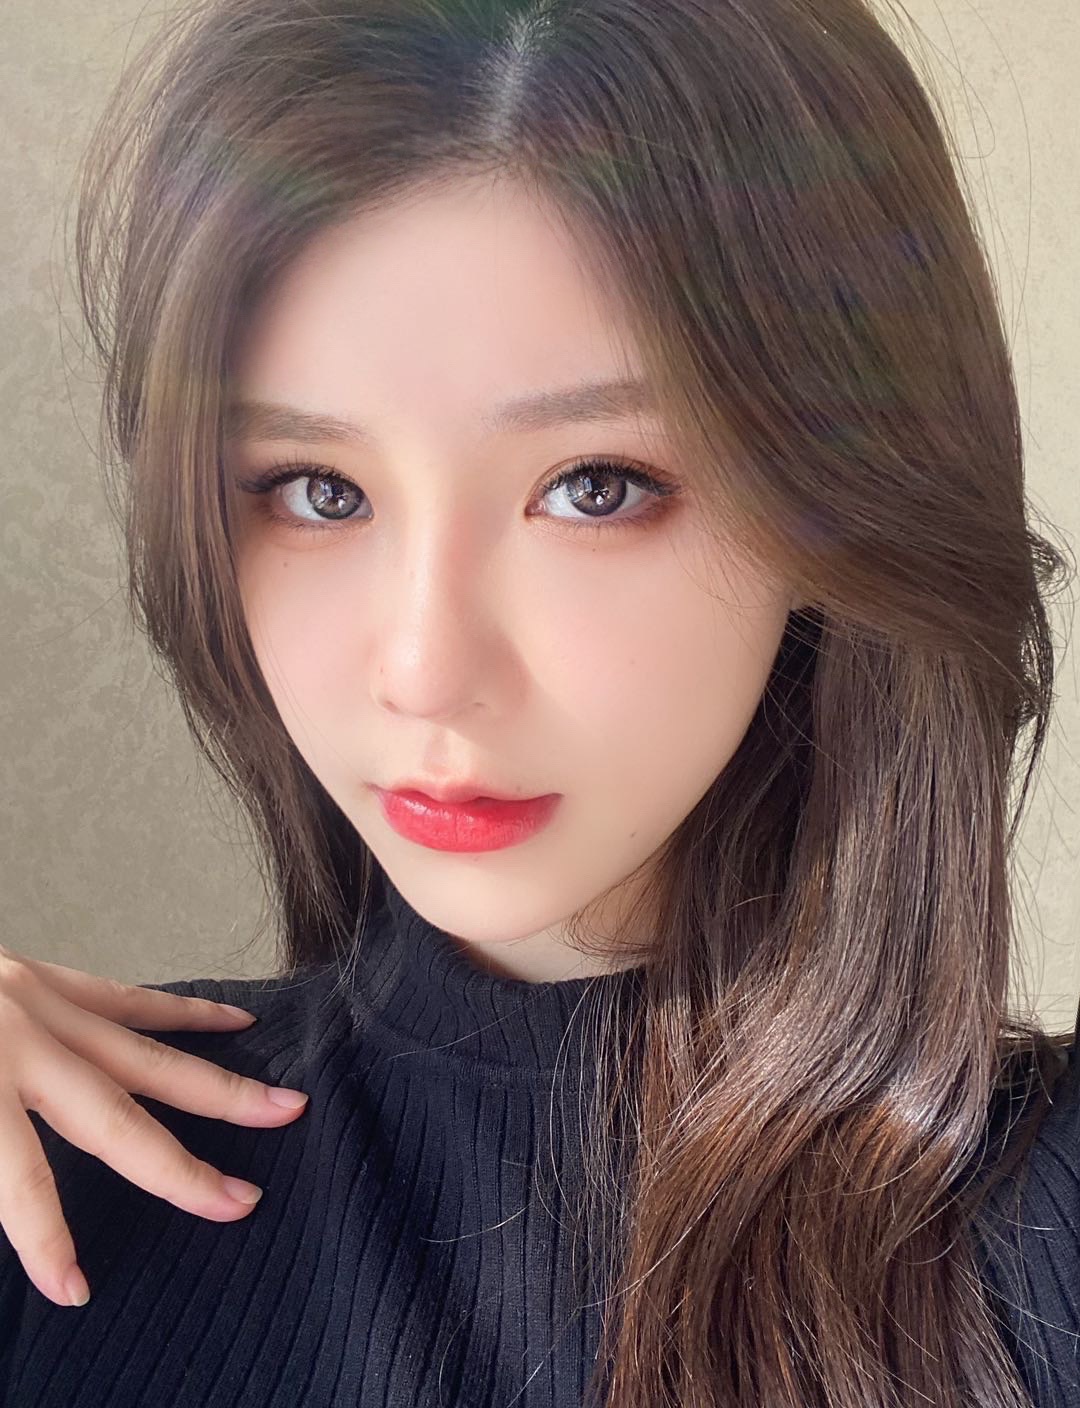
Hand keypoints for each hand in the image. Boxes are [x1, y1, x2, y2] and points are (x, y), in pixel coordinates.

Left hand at [0, 945, 308, 1309]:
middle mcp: (15, 1042)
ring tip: (280, 1107)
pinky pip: (125, 999)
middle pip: (112, 1118)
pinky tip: (232, 1026)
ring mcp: (35, 1002)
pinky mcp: (40, 976)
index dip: (48, 1240)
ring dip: (216, 1088)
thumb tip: (1, 1201)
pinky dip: (183, 1015)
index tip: (77, 1286)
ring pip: (142, 1055)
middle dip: (180, 1167)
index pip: (20, 1183)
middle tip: (241, 1199)